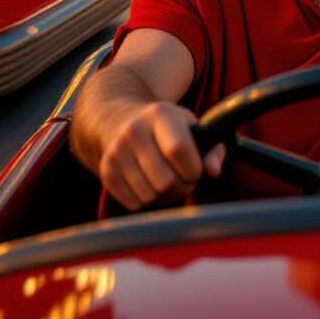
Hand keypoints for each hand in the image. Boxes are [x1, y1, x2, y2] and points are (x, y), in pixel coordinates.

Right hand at [99, 101, 225, 210]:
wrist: (121, 122)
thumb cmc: (168, 129)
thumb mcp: (192, 128)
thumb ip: (212, 149)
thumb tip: (213, 171)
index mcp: (160, 114)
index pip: (178, 149)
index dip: (193, 169)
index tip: (196, 170)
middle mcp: (134, 131)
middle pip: (165, 180)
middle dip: (182, 187)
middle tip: (184, 179)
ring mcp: (116, 152)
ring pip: (151, 196)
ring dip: (167, 197)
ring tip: (169, 181)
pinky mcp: (106, 173)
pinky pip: (135, 204)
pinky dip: (149, 201)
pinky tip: (152, 185)